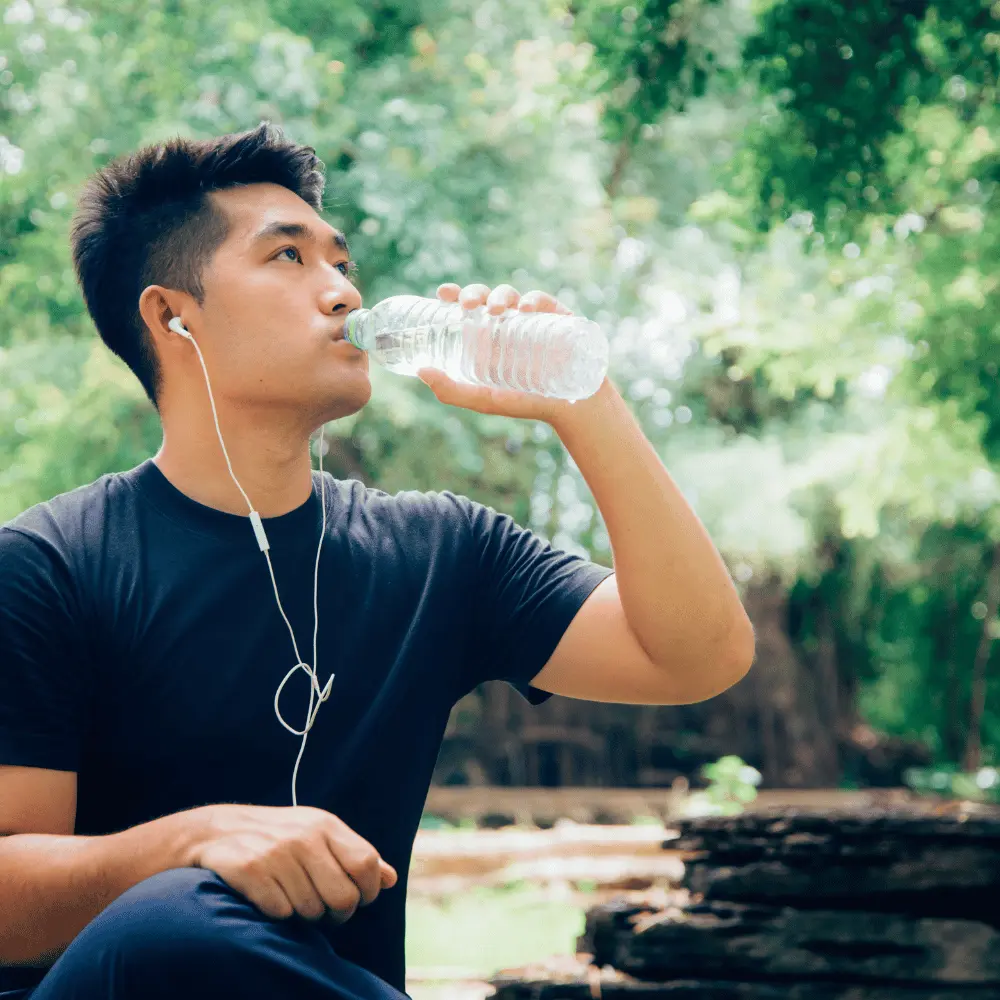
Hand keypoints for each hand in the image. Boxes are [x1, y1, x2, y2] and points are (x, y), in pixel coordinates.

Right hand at [188, 804, 396, 922]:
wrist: (217, 830)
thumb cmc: (279, 836)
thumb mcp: (319, 835)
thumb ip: (354, 855)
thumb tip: (390, 879)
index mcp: (326, 825)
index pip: (366, 864)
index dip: (367, 891)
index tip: (357, 900)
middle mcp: (304, 836)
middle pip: (343, 896)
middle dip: (337, 913)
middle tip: (324, 909)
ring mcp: (277, 852)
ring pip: (311, 910)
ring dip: (304, 914)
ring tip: (292, 897)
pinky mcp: (251, 870)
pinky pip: (281, 912)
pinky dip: (278, 913)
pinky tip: (269, 897)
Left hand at [417, 282, 577, 422]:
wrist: (571, 407)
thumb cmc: (526, 403)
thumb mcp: (484, 400)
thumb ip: (451, 391)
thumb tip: (420, 371)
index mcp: (487, 336)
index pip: (468, 307)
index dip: (455, 294)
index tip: (442, 293)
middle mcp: (507, 323)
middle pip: (487, 297)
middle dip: (475, 292)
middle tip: (468, 304)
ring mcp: (533, 319)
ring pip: (511, 295)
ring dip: (499, 295)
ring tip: (495, 311)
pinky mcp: (557, 317)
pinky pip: (542, 301)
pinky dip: (532, 300)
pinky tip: (525, 309)